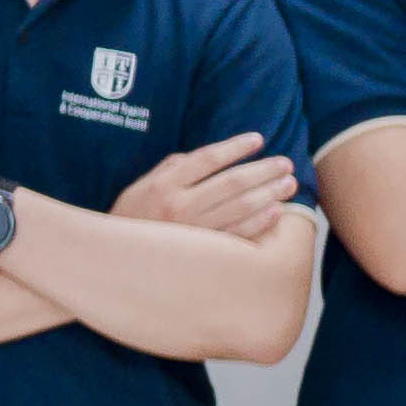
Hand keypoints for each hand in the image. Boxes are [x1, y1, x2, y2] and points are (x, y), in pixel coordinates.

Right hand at [118, 132, 307, 240]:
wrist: (116, 264)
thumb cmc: (130, 221)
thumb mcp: (138, 189)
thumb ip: (168, 169)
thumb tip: (200, 157)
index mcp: (163, 186)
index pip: (207, 159)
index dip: (235, 147)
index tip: (258, 140)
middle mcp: (180, 206)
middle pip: (232, 182)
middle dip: (263, 170)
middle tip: (285, 163)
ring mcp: (194, 232)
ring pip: (241, 207)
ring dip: (269, 193)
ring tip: (288, 184)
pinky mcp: (204, 255)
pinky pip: (240, 234)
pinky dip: (261, 222)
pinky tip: (277, 211)